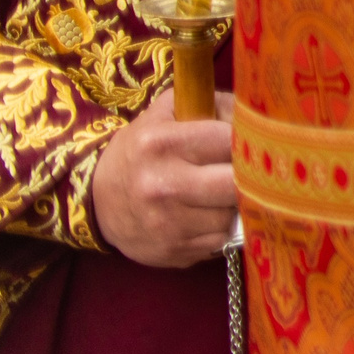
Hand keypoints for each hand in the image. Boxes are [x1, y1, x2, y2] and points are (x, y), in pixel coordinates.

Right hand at [88, 88, 236, 266]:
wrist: (97, 200)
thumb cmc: (142, 150)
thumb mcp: (166, 113)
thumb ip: (211, 104)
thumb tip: (255, 115)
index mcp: (160, 143)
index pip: (229, 140)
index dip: (245, 141)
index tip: (249, 143)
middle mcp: (162, 185)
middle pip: (236, 182)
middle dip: (249, 176)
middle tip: (248, 171)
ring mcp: (166, 223)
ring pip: (232, 213)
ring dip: (234, 204)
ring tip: (219, 192)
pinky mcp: (173, 250)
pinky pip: (220, 238)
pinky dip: (220, 227)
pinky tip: (206, 214)